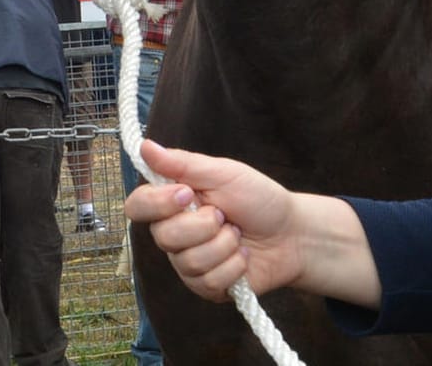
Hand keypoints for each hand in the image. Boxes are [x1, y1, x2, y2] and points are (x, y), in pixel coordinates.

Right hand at [124, 140, 305, 302]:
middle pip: (163, 237)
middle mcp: (175, 234)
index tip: (187, 194)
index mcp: (174, 202)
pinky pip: (207, 281)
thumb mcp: (224, 173)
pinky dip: (233, 265)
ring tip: (238, 234)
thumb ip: (183, 164)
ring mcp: (188, 263)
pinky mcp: (206, 286)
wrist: (293, 232)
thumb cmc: (259, 198)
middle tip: (225, 215)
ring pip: (187, 261)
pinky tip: (243, 255)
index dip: (157, 203)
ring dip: (223, 245)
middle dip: (203, 225)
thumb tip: (146, 146)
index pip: (138, 206)